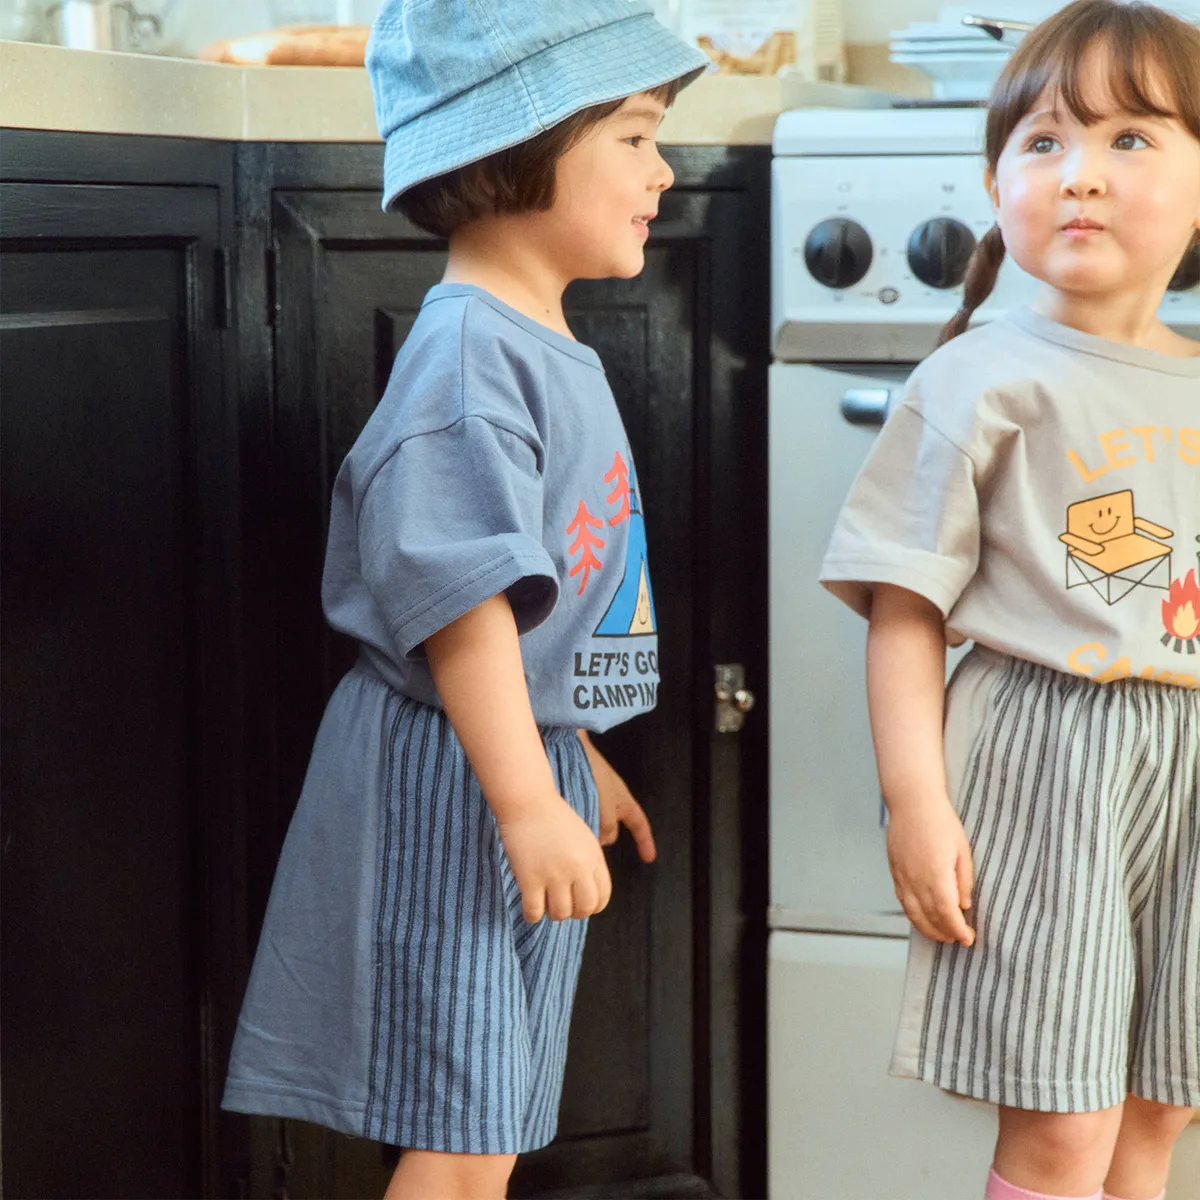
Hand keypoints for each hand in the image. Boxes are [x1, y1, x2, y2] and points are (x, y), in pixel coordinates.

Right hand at [497, 797, 612, 923]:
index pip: (602, 897)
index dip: (591, 906)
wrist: (527, 801)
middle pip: (584, 909)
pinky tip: (530, 907)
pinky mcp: (529, 878)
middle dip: (574, 913)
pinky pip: (535, 912)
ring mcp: (554, 874)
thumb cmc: (553, 818)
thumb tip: (588, 896)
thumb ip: (589, 864)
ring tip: (544, 902)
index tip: (579, 904)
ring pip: (560, 914)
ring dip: (552, 913)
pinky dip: (532, 915)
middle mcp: (577, 868)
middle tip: (562, 905)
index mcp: (593, 857)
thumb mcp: (583, 838)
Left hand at [578, 733, 656, 863]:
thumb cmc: (592, 770)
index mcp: (623, 801)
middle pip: (610, 830)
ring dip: (583, 832)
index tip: (648, 858)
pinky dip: (571, 824)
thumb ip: (608, 825)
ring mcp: (591, 800)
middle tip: (588, 848)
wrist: (566, 746)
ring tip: (572, 834)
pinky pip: (576, 818)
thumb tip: (604, 841)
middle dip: (601, 840)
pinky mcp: (574, 798)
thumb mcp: (607, 802)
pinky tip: (563, 826)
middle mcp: (609, 802)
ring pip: (591, 826)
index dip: (645, 842)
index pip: (639, 825)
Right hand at [886, 795, 974, 947]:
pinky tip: (921, 918)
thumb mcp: (962, 850)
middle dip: (944, 932)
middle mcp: (916, 879)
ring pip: (912, 912)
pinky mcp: (895, 870)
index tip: (968, 938)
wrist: (913, 802)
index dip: (958, 929)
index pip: (947, 912)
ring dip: (927, 928)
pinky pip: (902, 900)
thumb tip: (963, 904)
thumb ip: (963, 880)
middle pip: (929, 917)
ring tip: (941, 936)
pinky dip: (912, 914)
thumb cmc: (940, 821)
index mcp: (936, 874)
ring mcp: (902, 876)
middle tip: (958, 939)